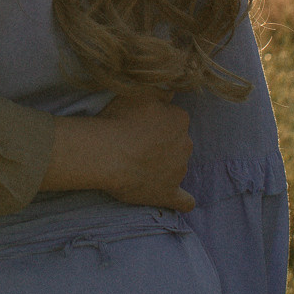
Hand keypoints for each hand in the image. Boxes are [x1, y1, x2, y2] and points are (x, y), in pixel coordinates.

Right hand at [93, 92, 195, 211]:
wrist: (107, 153)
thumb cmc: (119, 120)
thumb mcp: (139, 92)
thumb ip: (159, 91)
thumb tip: (171, 91)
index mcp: (180, 119)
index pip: (173, 118)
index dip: (156, 121)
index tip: (139, 124)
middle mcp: (185, 144)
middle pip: (177, 141)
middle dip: (162, 143)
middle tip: (136, 144)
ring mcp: (179, 170)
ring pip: (176, 165)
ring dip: (163, 165)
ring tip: (137, 165)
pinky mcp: (169, 193)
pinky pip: (184, 200)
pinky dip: (182, 200)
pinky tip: (182, 202)